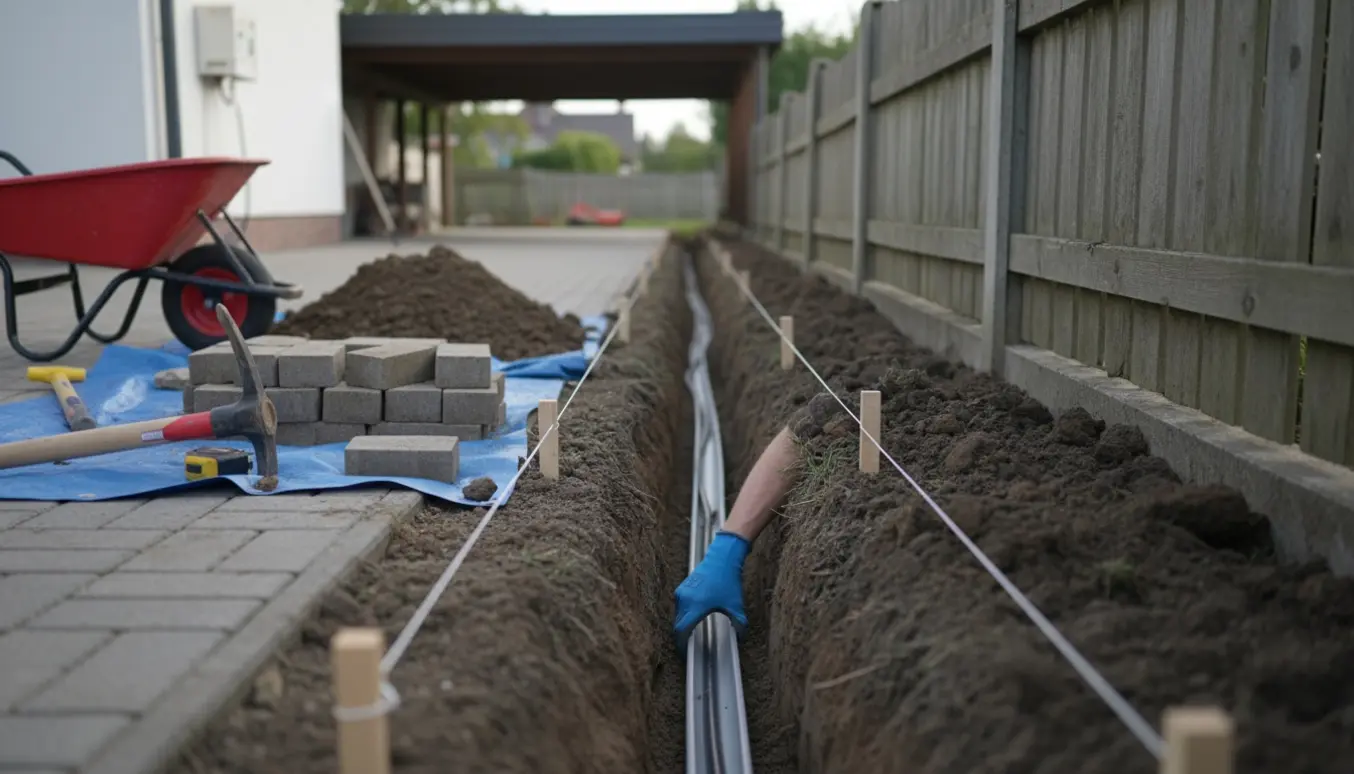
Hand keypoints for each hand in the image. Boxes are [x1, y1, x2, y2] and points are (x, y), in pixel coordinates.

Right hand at [674, 530, 750, 649]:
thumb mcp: (736, 606)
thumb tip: (740, 638)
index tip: (685, 651)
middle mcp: (684, 600)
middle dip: (683, 636)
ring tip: (694, 631)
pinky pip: (680, 606)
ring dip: (684, 624)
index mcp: (695, 606)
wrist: (722, 559)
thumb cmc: (728, 582)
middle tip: (692, 644)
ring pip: (678, 615)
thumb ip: (739, 624)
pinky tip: (695, 616)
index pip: (681, 630)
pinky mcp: (682, 588)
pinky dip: (685, 614)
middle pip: (678, 624)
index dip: (681, 644)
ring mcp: (681, 593)